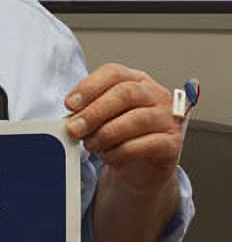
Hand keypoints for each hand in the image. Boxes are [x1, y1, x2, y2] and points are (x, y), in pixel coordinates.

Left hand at [64, 63, 181, 192]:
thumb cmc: (119, 137)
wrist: (139, 168)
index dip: (89, 87)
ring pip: (137, 119)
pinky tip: (109, 155)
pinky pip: (148, 143)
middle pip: (126, 93)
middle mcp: (155, 94)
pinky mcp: (173, 142)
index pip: (114, 73)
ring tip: (90, 145)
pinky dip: (122, 150)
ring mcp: (167, 117)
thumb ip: (87, 114)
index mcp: (135, 81)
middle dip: (95, 112)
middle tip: (74, 129)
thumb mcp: (100, 120)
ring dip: (107, 133)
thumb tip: (70, 119)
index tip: (69, 104)